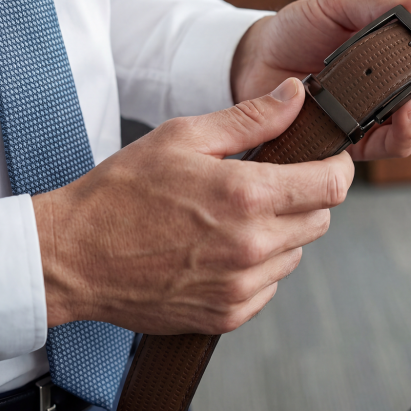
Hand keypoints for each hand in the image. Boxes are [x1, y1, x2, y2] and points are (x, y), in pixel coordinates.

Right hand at [33, 77, 352, 334]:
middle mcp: (251, 246)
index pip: (332, 186)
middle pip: (321, 219)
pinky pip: (269, 286)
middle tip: (268, 184)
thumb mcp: (185, 136)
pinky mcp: (227, 314)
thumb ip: (251, 118)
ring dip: (280, 232)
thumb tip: (296, 95)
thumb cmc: (122, 192)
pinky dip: (257, 267)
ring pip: (296, 253)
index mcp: (246, 196)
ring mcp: (240, 287)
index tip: (326, 159)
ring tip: (234, 218)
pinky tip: (221, 250)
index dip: (337, 167)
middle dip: (305, 197)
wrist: (74, 257)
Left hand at [230, 0, 410, 161]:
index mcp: (403, 59)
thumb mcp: (338, 6)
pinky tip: (407, 111)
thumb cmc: (298, 29)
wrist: (255, 57)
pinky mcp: (357, 141)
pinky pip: (394, 146)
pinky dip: (408, 130)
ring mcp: (381, 120)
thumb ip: (377, 6)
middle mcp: (400, 92)